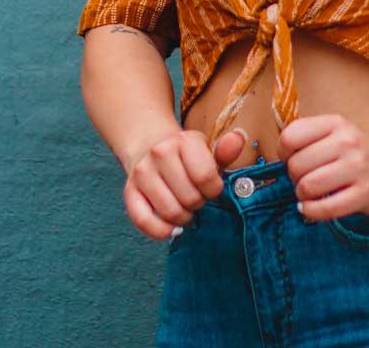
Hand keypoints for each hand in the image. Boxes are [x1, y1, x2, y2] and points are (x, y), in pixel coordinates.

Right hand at [123, 126, 246, 240]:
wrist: (150, 146)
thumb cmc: (186, 155)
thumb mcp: (208, 150)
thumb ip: (226, 150)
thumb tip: (239, 138)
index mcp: (184, 140)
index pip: (205, 177)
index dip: (213, 190)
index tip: (211, 187)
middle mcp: (160, 153)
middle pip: (189, 198)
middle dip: (198, 203)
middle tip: (196, 197)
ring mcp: (142, 172)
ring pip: (170, 212)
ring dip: (183, 217)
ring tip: (185, 207)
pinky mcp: (129, 191)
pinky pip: (144, 221)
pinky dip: (161, 230)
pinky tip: (170, 226)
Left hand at [277, 113, 368, 221]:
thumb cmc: (361, 154)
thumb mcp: (338, 134)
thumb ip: (310, 139)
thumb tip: (278, 156)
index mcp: (336, 123)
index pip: (291, 135)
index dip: (283, 152)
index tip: (291, 159)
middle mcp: (347, 141)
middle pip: (297, 164)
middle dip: (294, 177)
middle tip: (305, 179)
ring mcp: (358, 167)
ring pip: (308, 186)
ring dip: (302, 195)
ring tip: (311, 193)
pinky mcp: (365, 193)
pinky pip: (325, 208)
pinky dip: (311, 212)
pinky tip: (312, 208)